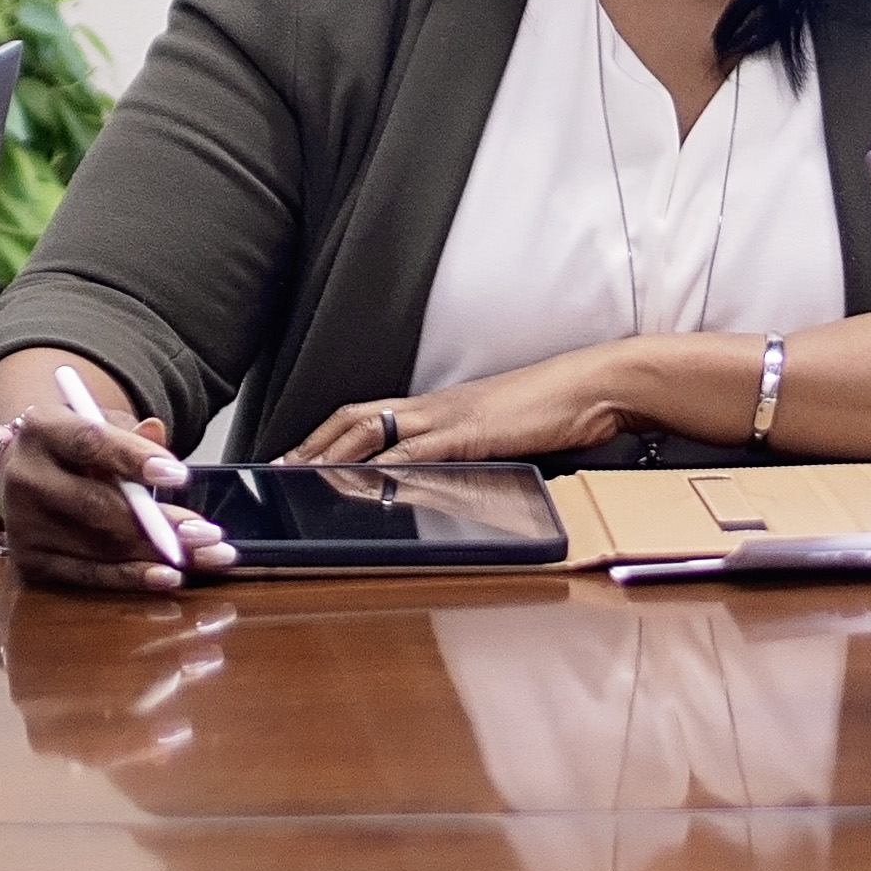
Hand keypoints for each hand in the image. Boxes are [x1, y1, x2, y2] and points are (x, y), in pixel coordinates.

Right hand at [0, 371, 235, 595]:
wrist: (24, 471)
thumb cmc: (74, 448)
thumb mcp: (98, 426)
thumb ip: (128, 433)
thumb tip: (156, 432)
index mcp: (40, 431)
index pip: (89, 443)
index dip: (134, 459)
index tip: (180, 477)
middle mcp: (25, 479)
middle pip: (97, 505)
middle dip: (159, 523)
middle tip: (207, 532)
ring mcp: (25, 527)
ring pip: (101, 546)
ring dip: (159, 554)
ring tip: (207, 555)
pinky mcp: (32, 563)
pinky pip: (90, 576)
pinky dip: (133, 578)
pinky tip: (168, 577)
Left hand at [282, 348, 645, 467]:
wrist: (594, 387)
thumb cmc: (554, 411)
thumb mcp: (497, 436)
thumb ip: (463, 453)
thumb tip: (436, 479)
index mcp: (438, 406)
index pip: (365, 414)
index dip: (325, 435)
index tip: (294, 457)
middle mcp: (434, 406)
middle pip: (354, 419)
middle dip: (312, 445)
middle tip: (276, 470)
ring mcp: (450, 417)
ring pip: (373, 430)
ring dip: (333, 455)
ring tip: (300, 477)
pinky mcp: (471, 433)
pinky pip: (418, 450)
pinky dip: (387, 467)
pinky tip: (365, 483)